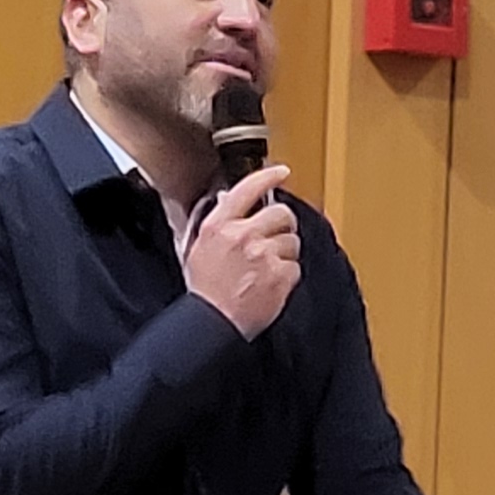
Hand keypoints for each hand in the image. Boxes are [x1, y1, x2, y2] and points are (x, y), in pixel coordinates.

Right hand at [185, 166, 303, 338]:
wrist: (212, 323)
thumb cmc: (205, 291)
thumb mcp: (199, 247)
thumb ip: (218, 222)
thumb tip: (233, 202)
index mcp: (220, 225)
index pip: (248, 189)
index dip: (268, 176)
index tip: (281, 172)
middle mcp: (243, 235)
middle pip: (281, 213)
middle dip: (283, 224)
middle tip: (275, 237)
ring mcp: (264, 255)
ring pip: (292, 241)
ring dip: (285, 253)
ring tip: (267, 269)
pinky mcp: (281, 275)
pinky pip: (296, 266)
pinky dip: (288, 276)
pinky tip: (271, 284)